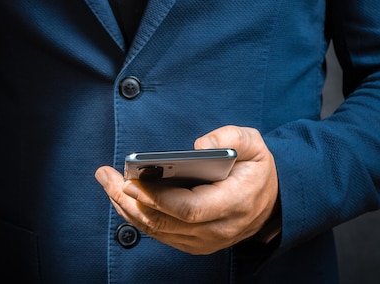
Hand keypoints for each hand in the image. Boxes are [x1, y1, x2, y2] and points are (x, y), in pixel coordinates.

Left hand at [95, 125, 278, 254]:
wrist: (273, 201)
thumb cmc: (257, 169)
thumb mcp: (255, 143)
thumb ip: (231, 137)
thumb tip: (199, 145)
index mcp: (235, 202)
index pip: (191, 208)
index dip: (158, 198)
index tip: (132, 181)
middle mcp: (219, 229)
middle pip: (166, 222)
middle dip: (131, 200)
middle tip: (107, 177)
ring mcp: (206, 241)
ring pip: (158, 231)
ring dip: (128, 208)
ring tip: (108, 182)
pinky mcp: (196, 243)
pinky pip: (161, 233)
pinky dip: (138, 216)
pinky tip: (123, 196)